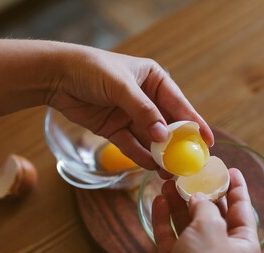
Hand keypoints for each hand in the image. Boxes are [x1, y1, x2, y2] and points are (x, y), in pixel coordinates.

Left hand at [48, 45, 213, 169]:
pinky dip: (142, 157)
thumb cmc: (91, 69)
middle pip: (168, 126)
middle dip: (179, 145)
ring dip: (161, 156)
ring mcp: (132, 116)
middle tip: (191, 163)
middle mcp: (147, 99)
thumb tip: (162, 135)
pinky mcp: (116, 130)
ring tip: (172, 172)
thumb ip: (142, 110)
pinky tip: (151, 168)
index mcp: (155, 80)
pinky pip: (133, 146)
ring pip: (152, 140)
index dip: (195, 124)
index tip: (208, 141)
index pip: (179, 105)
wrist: (54, 76)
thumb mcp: (120, 86)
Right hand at [147, 169, 260, 252]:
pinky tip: (159, 201)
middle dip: (203, 193)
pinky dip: (166, 220)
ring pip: (190, 224)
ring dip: (181, 204)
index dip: (237, 188)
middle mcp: (224, 251)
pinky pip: (172, 237)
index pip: (243, 210)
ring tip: (169, 182)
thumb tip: (199, 198)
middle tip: (194, 173)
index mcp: (244, 245)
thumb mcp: (210, 227)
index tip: (230, 169)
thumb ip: (206, 207)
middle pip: (215, 216)